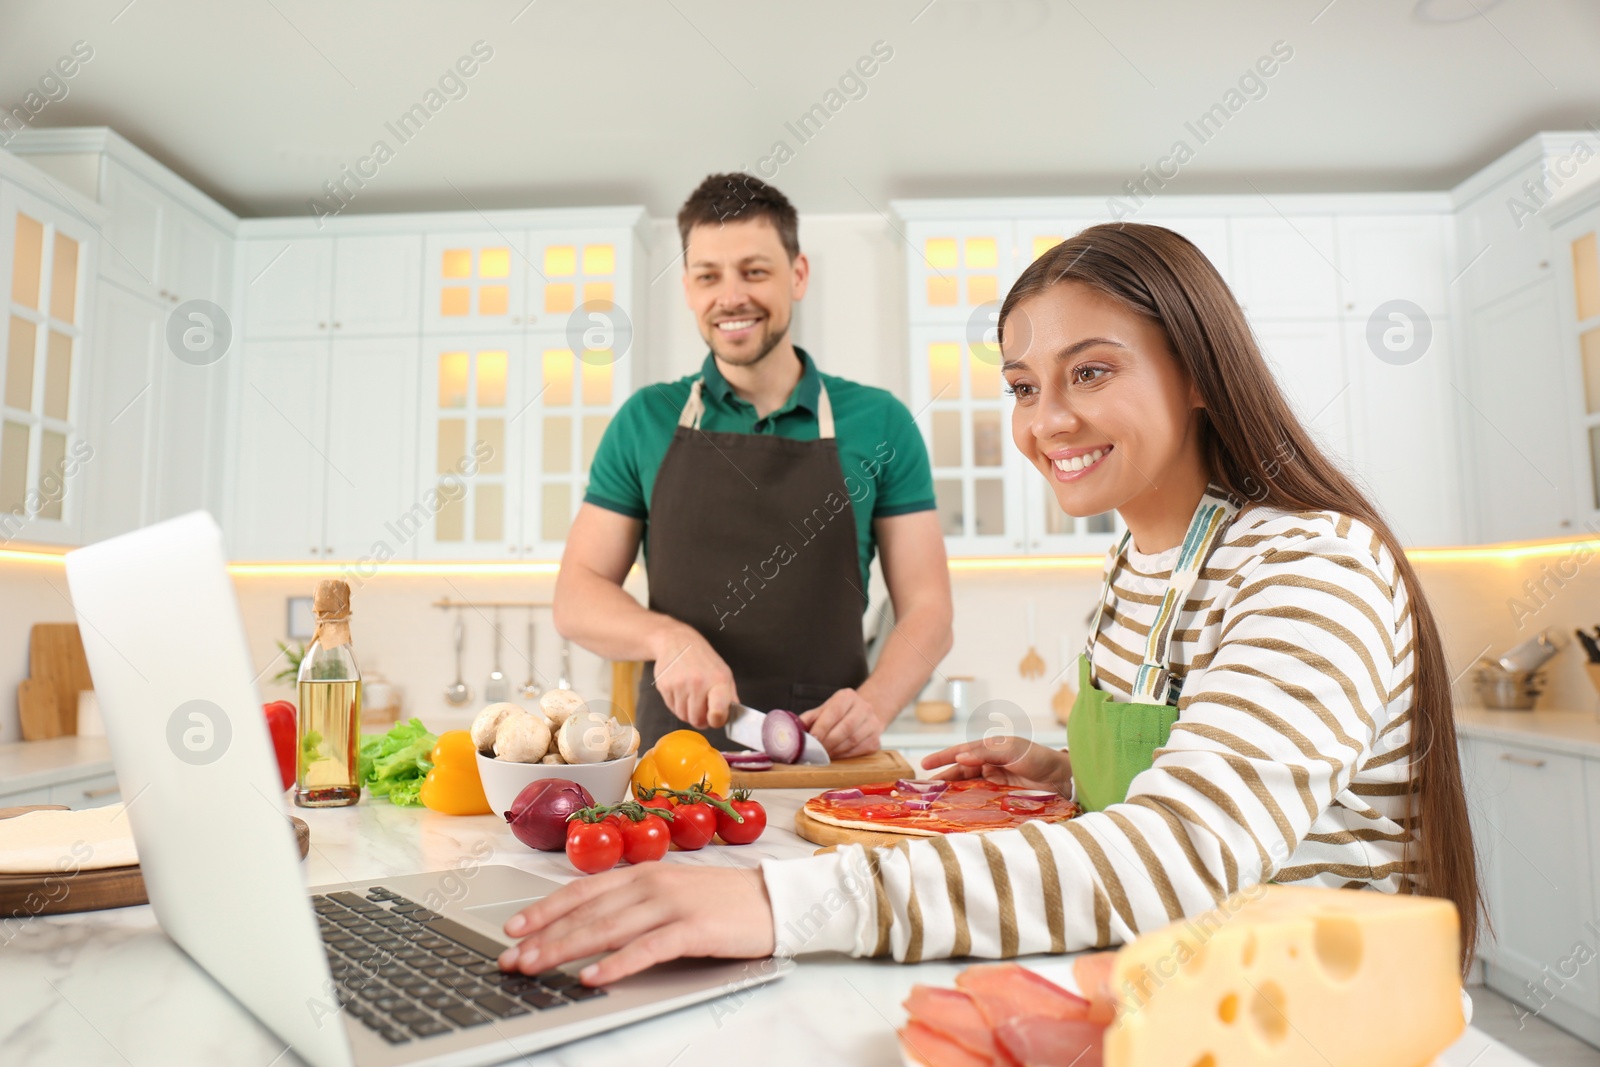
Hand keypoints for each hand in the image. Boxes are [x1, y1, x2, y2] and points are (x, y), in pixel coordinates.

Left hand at [498, 865, 774, 984]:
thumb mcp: (671, 893)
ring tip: (535, 965)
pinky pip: (646, 949)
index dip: (544, 909)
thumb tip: (590, 926)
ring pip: (607, 928)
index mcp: (643, 874)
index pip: (582, 890)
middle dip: (543, 936)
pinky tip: (593, 977)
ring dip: (566, 948)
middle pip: (586, 912)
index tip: (513, 927)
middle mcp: (651, 884)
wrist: (775, 900)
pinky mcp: (693, 929)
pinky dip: (616, 963)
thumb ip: (634, 905)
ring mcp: (672, 905)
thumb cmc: (722, 901)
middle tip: (510, 957)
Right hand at [649, 623, 738, 727]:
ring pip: (683, 716)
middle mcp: (698, 683)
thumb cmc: (704, 660)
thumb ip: (730, 698)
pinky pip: (672, 708)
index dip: (717, 721)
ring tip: (691, 698)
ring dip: (688, 712)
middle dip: (701, 719)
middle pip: (697, 720)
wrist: (677, 641)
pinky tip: (681, 692)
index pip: (718, 713)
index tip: (715, 719)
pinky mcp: (664, 686)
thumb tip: (734, 718)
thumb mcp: (724, 674)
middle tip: (703, 709)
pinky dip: (677, 705)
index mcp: (718, 681)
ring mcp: (679, 685)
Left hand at [800, 688, 883, 758]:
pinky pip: (859, 750)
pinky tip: (836, 755)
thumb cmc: (840, 713)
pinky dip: (845, 756)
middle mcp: (863, 707)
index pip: (834, 712)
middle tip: (816, 751)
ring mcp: (873, 724)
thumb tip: (794, 731)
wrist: (864, 715)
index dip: (822, 727)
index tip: (812, 739)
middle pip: (845, 728)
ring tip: (824, 755)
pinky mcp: (876, 740)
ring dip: (835, 751)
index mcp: (847, 697)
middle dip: (828, 742)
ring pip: (853, 741)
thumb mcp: (824, 709)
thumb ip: (809, 718)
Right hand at [921, 735, 1071, 794]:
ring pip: (968, 785)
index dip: (943, 758)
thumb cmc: (1040, 759)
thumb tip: (960, 757)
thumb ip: (986, 753)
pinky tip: (957, 808)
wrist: (1064, 779)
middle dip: (944, 778)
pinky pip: (980, 798)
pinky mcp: (1002, 796)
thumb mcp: (1013, 751)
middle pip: (962, 771)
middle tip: (925, 790)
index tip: (924, 765)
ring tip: (936, 801)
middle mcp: (991, 763)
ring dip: (953, 791)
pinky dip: (967, 802)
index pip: (962, 752)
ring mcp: (996, 780)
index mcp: (992, 748)